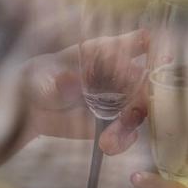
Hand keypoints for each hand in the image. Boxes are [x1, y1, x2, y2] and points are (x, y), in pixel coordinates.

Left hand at [21, 29, 147, 153]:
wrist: (31, 108)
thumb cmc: (41, 79)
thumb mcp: (46, 77)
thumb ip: (59, 80)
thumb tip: (68, 80)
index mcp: (106, 51)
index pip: (138, 43)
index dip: (152, 48)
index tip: (156, 56)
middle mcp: (120, 74)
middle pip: (146, 80)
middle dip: (144, 93)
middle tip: (131, 109)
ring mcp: (120, 99)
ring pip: (140, 109)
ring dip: (130, 123)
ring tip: (110, 138)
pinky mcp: (115, 123)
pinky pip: (128, 132)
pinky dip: (122, 140)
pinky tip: (108, 145)